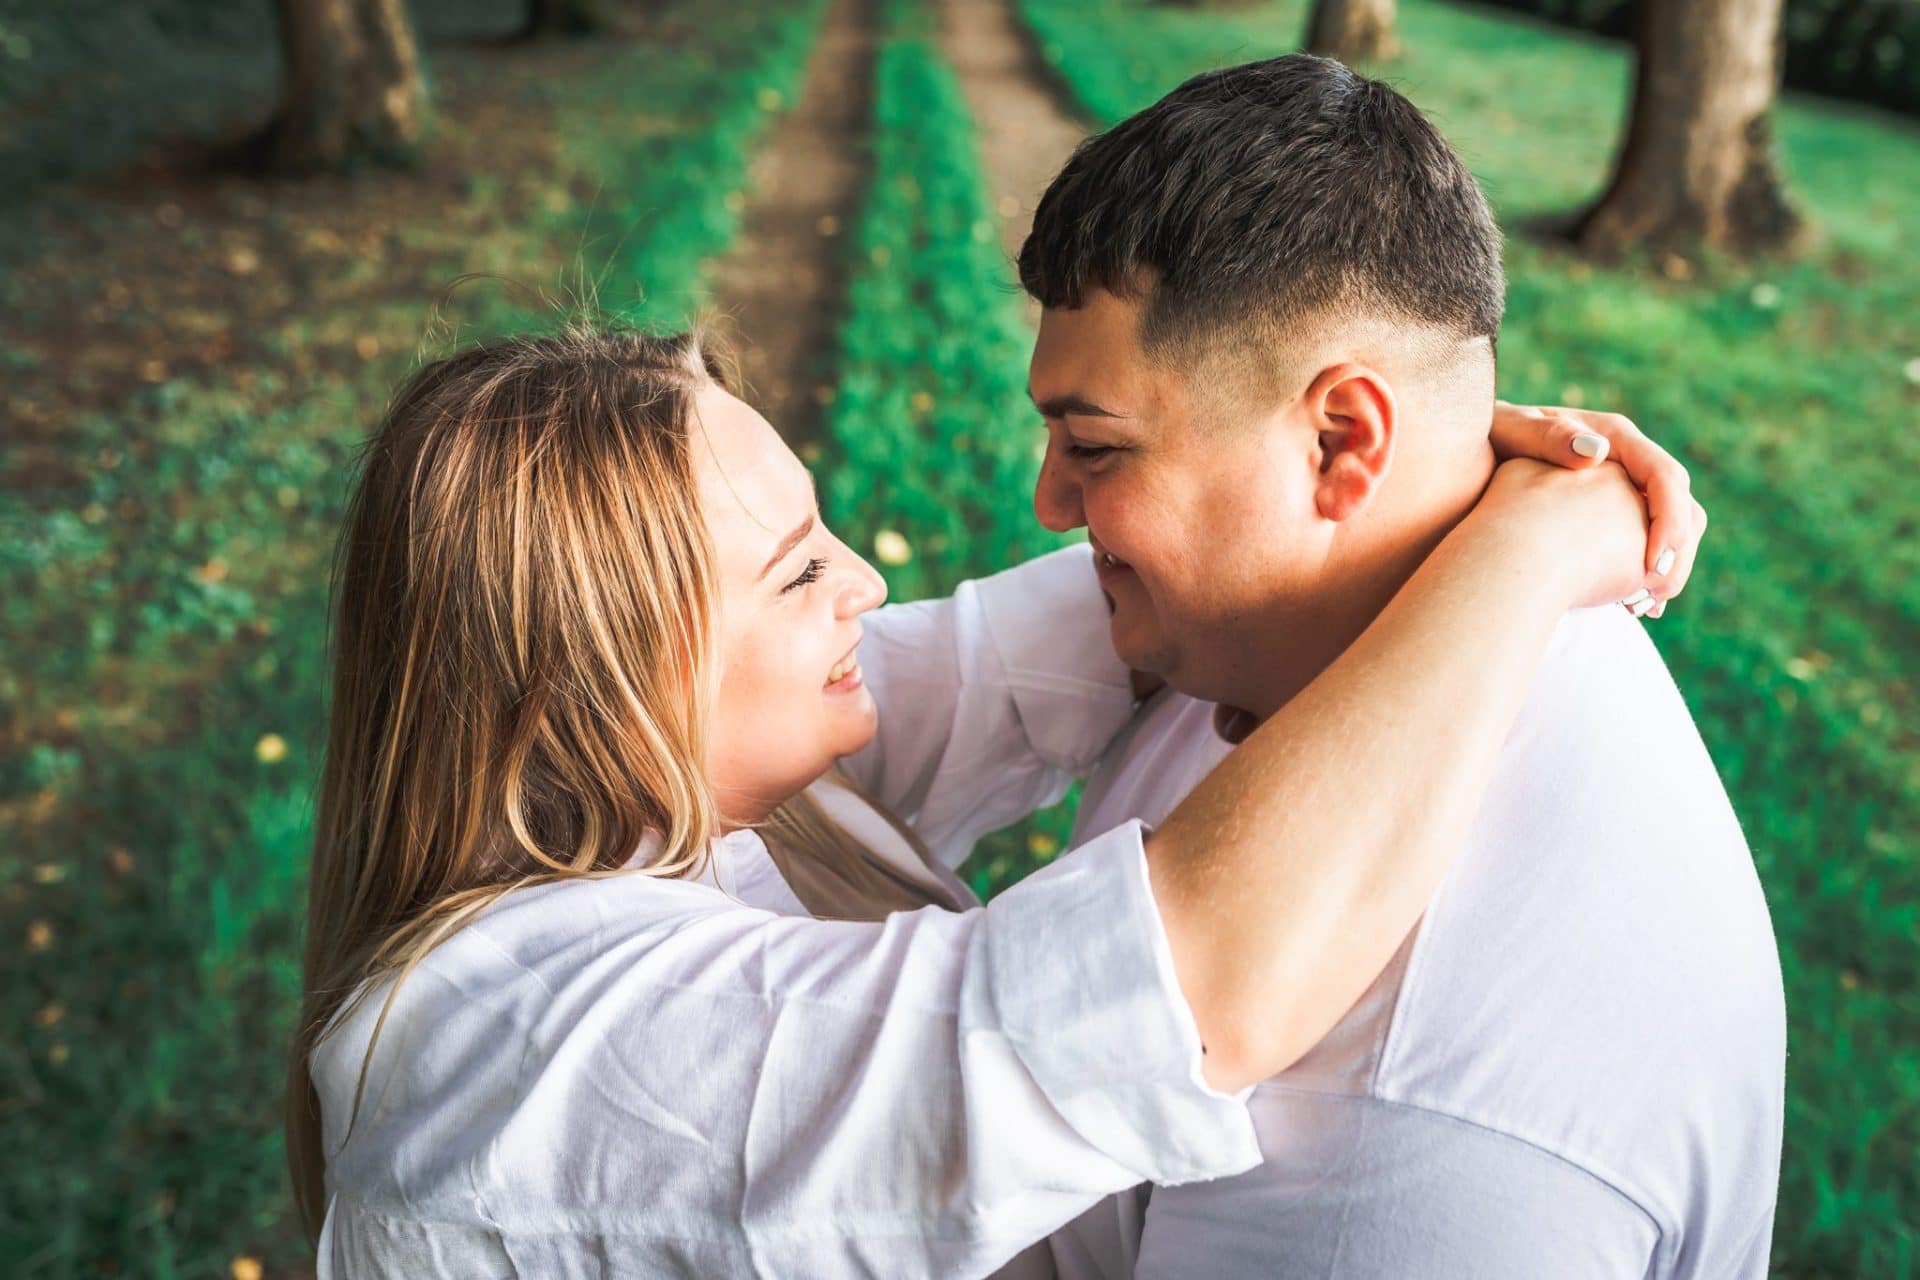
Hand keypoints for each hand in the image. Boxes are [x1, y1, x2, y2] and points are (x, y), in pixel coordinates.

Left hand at [1489, 402, 1706, 616]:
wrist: (1474, 457)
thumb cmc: (1491, 441)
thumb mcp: (1512, 433)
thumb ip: (1549, 438)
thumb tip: (1595, 449)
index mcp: (1614, 438)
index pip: (1664, 476)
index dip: (1669, 520)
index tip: (1653, 564)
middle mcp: (1627, 462)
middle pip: (1679, 505)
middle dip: (1675, 553)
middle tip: (1653, 597)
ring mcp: (1623, 489)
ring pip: (1669, 529)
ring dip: (1666, 569)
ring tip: (1643, 608)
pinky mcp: (1615, 514)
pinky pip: (1646, 544)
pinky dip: (1646, 576)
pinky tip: (1631, 607)